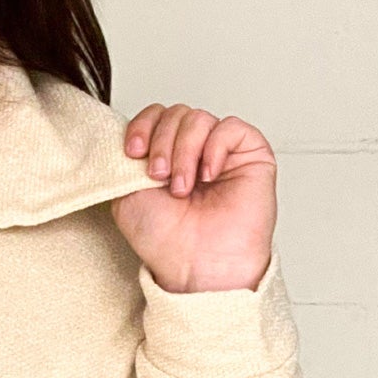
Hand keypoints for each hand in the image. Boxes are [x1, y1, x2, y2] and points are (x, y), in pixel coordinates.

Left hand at [111, 103, 276, 292]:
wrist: (195, 265)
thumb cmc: (165, 240)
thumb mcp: (125, 194)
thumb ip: (127, 159)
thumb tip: (132, 131)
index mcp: (166, 156)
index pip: (156, 115)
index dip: (143, 125)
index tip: (133, 151)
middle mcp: (194, 151)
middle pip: (176, 113)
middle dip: (162, 142)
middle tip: (158, 177)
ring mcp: (223, 153)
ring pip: (199, 118)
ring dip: (184, 151)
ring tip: (182, 187)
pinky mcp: (251, 156)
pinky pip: (232, 127)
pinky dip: (214, 147)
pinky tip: (208, 175)